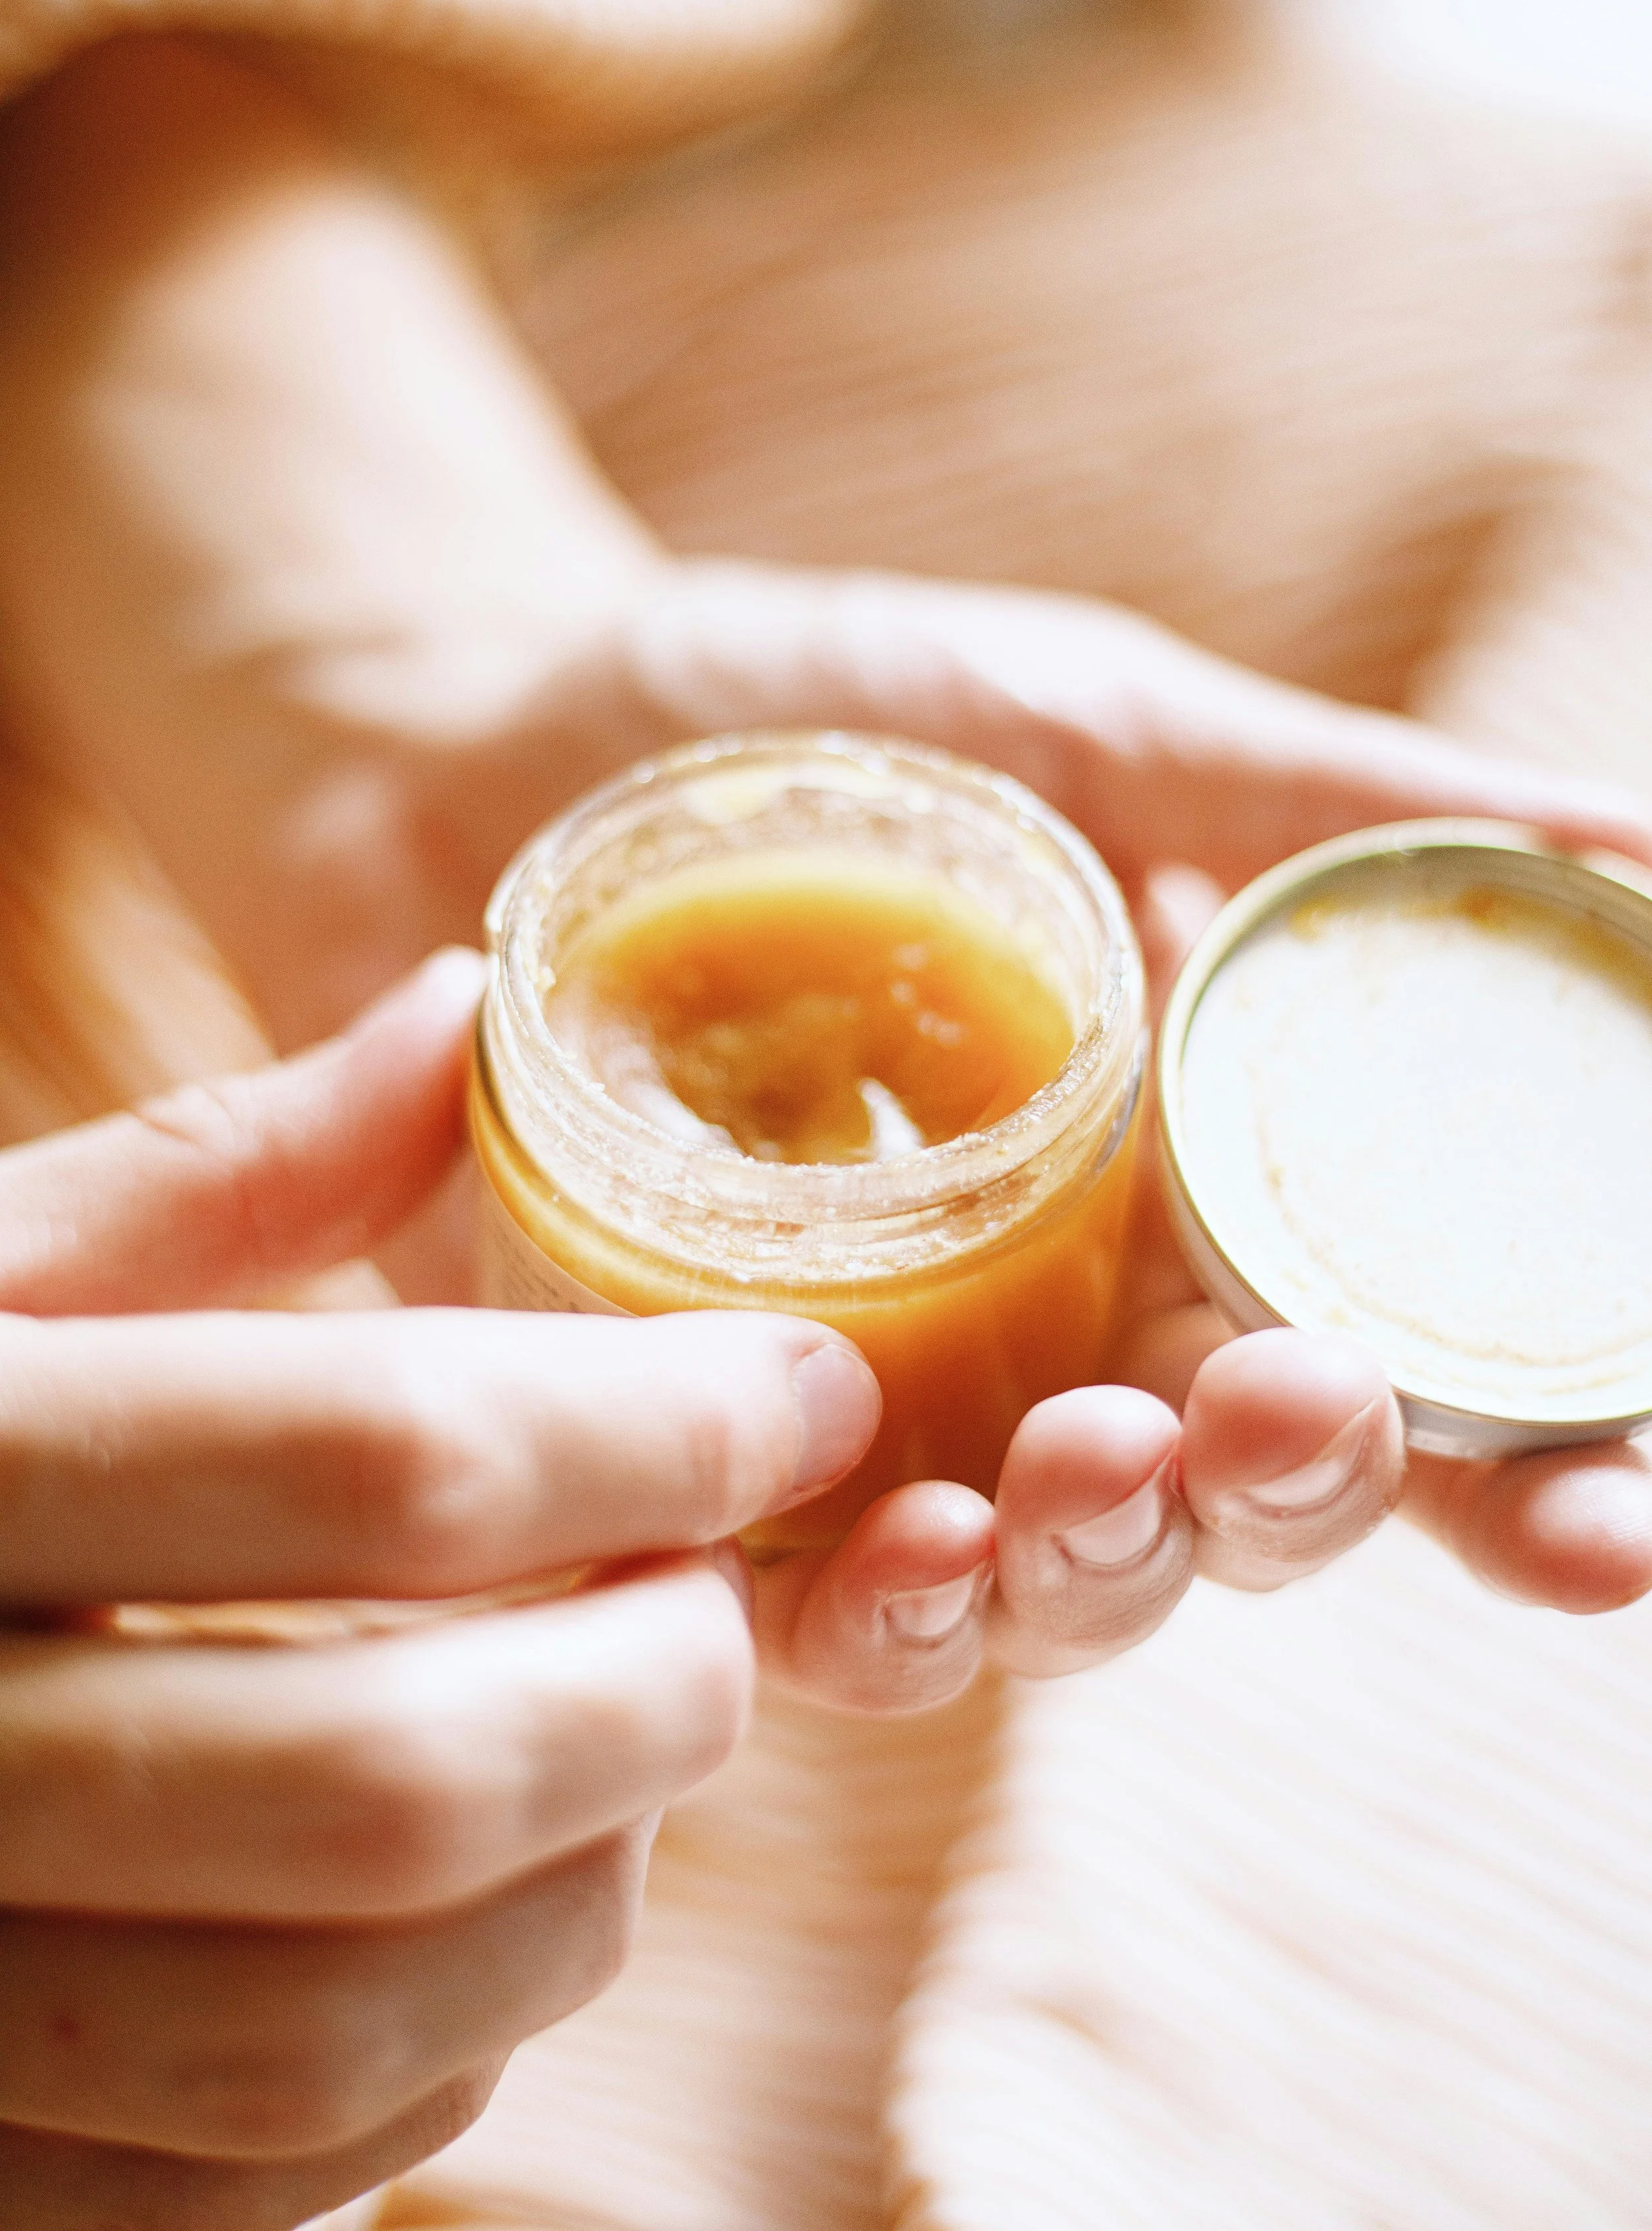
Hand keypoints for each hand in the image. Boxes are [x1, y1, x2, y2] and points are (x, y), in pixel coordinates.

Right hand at [0, 953, 891, 2226]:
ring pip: (348, 2033)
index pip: (374, 1458)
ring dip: (578, 1886)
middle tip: (720, 1594)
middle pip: (394, 1784)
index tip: (798, 1391)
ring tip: (618, 1745)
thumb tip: (458, 1016)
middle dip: (652, 1687)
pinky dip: (438, 2051)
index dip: (649, 1424)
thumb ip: (215, 1169)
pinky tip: (467, 1902)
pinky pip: (259, 2181)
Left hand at [637, 570, 1651, 1704]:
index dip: (1539, 1466)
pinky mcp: (705, 1454)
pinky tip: (906, 1566)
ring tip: (1091, 1471)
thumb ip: (1335, 809)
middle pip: (1250, 1504)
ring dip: (1108, 1571)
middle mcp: (1077, 1325)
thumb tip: (1632, 840)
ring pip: (1056, 1586)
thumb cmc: (804, 720)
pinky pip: (808, 1610)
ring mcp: (896, 1406)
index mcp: (1200, 1182)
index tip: (1613, 1510)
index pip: (1413, 1360)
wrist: (481, 733)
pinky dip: (877, 1621)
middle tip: (1304, 1412)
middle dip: (1310, 1500)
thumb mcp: (1091, 728)